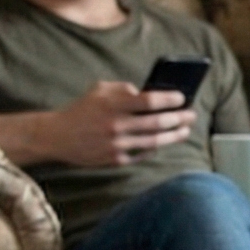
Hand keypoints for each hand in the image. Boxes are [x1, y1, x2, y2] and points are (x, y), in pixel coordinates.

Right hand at [33, 81, 194, 166]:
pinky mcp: (115, 159)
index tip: (182, 97)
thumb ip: (125, 89)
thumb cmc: (82, 109)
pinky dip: (156, 148)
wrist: (57, 136)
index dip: (169, 99)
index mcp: (112, 104)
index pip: (149, 101)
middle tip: (192, 115)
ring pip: (155, 141)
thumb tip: (152, 93)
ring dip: (174, 136)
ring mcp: (116, 144)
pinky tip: (166, 141)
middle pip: (157, 123)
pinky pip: (143, 154)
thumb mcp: (99, 91)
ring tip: (185, 130)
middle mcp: (115, 125)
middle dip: (179, 118)